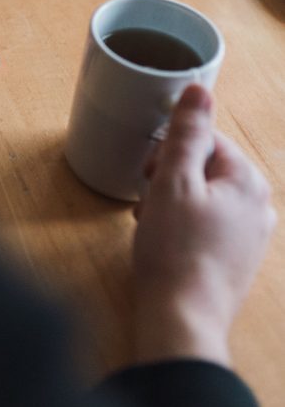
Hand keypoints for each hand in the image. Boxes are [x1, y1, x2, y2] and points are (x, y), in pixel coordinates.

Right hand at [133, 85, 276, 365]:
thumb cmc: (175, 247)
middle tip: (147, 197)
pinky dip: (181, 224)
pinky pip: (206, 222)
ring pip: (202, 195)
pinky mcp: (236, 258)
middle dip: (169, 176)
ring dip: (171, 200)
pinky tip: (163, 239)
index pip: (207, 139)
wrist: (182, 317)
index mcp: (248, 181)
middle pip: (205, 167)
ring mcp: (250, 235)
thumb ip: (186, 133)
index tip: (150, 172)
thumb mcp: (173, 181)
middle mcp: (258, 206)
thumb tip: (199, 89)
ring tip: (151, 221)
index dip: (171, 150)